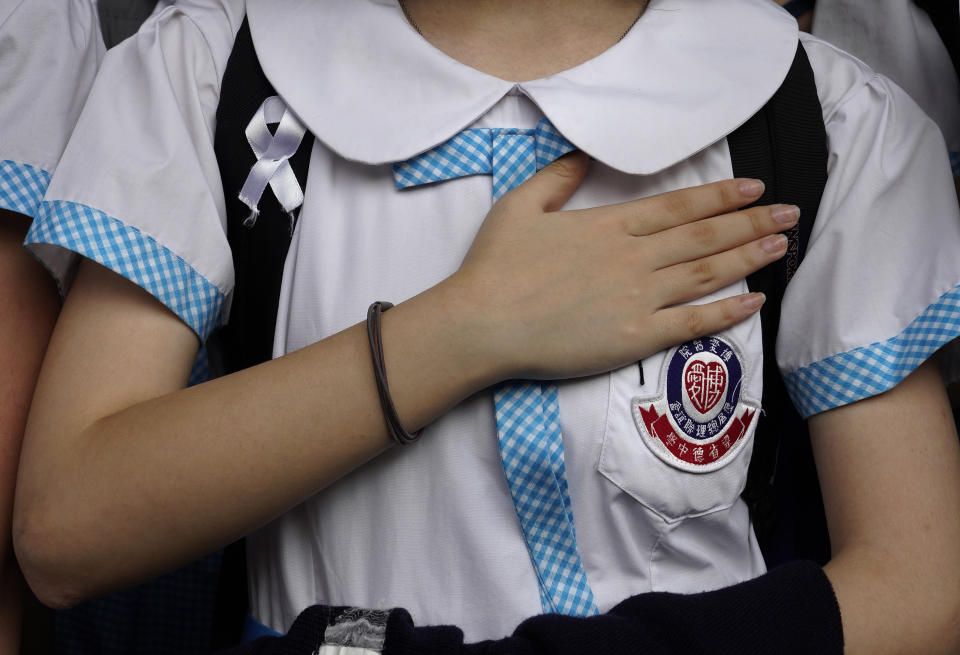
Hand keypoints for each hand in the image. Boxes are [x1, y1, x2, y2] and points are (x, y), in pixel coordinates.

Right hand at [451, 151, 797, 380]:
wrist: (483, 323)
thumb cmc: (496, 266)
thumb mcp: (520, 205)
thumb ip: (556, 177)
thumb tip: (583, 156)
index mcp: (610, 224)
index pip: (679, 206)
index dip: (721, 196)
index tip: (754, 189)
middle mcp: (634, 257)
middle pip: (705, 236)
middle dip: (752, 222)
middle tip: (790, 213)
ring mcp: (639, 298)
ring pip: (707, 273)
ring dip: (749, 257)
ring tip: (781, 246)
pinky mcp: (635, 337)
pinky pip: (692, 323)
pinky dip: (727, 311)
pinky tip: (754, 300)